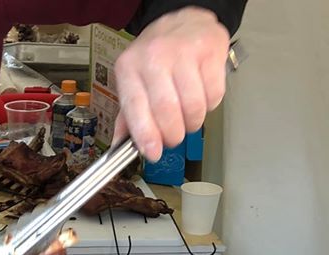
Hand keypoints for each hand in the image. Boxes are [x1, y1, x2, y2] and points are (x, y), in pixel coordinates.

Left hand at [113, 7, 230, 160]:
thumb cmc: (156, 54)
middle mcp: (154, 57)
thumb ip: (128, 114)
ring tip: (188, 120)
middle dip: (172, 134)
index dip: (146, 135)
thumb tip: (120, 145)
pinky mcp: (210, 51)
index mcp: (129, 67)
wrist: (184, 21)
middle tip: (173, 139)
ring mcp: (184, 52)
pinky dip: (209, 106)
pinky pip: (213, 94)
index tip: (153, 153)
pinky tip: (201, 99)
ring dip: (192, 123)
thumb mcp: (134, 79)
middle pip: (166, 110)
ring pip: (193, 106)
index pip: (136, 107)